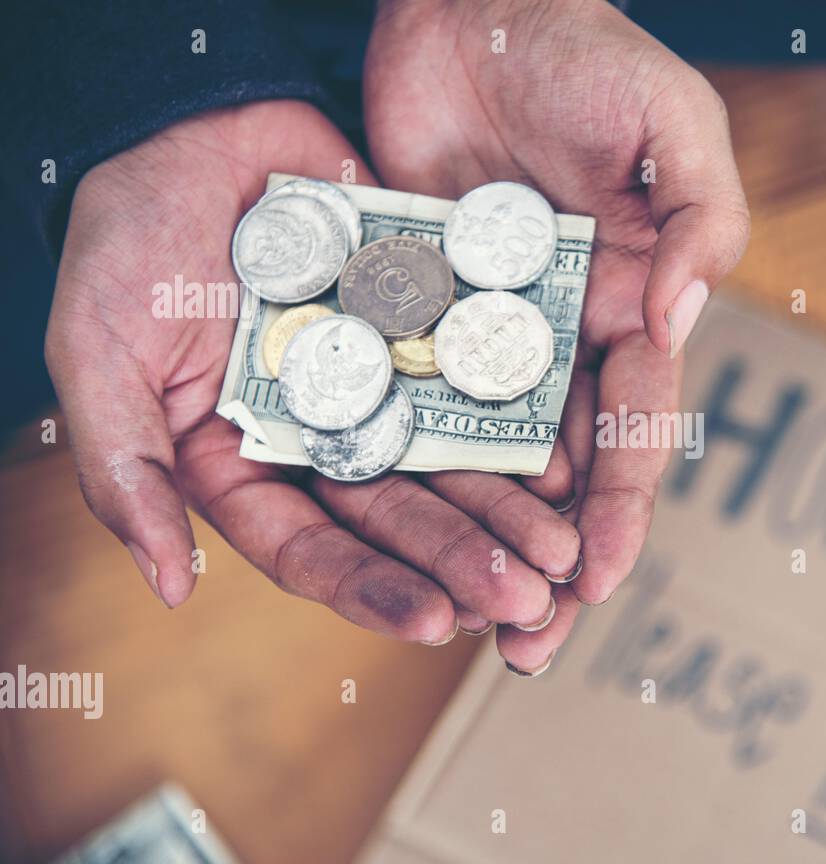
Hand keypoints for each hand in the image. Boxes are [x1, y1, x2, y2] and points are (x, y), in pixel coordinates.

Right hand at [46, 99, 577, 641]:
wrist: (199, 124)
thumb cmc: (128, 237)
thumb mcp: (99, 352)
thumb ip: (127, 469)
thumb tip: (169, 586)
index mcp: (246, 464)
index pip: (312, 547)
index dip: (372, 587)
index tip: (435, 621)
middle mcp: (323, 439)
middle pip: (400, 518)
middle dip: (463, 561)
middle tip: (527, 598)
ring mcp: (383, 387)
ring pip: (452, 464)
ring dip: (509, 513)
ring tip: (565, 551)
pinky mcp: (429, 333)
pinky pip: (481, 384)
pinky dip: (521, 421)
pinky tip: (569, 461)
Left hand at [365, 0, 749, 671]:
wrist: (473, 3)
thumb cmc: (589, 53)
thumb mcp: (675, 126)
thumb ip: (702, 221)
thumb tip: (675, 326)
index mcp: (636, 304)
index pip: (639, 426)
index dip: (627, 506)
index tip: (604, 580)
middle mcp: (566, 335)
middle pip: (568, 468)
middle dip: (556, 558)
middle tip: (530, 645)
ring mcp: (491, 329)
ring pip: (492, 453)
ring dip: (487, 539)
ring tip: (466, 621)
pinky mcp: (420, 310)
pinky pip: (417, 393)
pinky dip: (417, 463)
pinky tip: (399, 532)